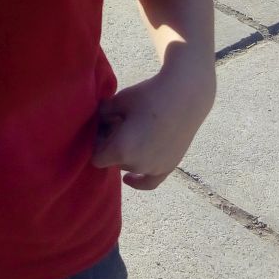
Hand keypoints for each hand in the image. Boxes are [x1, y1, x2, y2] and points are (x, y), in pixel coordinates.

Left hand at [90, 65, 214, 190]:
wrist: (184, 96)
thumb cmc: (149, 95)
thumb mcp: (118, 101)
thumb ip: (101, 115)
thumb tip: (94, 121)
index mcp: (120, 150)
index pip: (96, 158)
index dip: (97, 143)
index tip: (104, 127)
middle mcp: (136, 164)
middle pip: (113, 161)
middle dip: (112, 145)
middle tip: (119, 122)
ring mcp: (154, 168)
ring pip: (129, 166)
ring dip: (127, 153)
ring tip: (135, 129)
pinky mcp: (169, 166)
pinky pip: (149, 183)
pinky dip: (137, 181)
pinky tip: (129, 179)